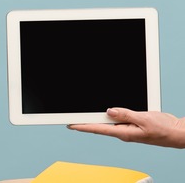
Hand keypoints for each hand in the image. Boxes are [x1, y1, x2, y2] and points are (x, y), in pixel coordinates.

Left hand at [68, 107, 184, 147]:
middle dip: (86, 123)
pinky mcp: (133, 125)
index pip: (98, 129)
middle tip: (71, 118)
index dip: (83, 127)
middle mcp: (124, 132)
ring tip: (83, 114)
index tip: (70, 125)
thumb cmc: (164, 129)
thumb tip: (109, 111)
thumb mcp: (144, 119)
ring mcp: (128, 129)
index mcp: (124, 133)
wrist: (177, 133)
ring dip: (97, 118)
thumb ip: (125, 114)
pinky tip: (106, 112)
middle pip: (100, 126)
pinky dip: (110, 115)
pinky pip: (118, 120)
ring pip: (109, 123)